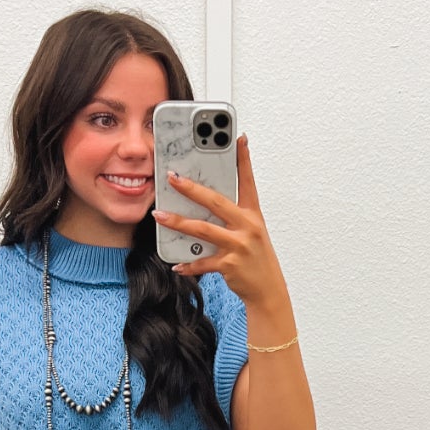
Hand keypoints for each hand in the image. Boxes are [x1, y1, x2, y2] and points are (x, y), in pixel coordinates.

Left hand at [152, 133, 289, 308]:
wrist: (268, 290)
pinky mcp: (230, 265)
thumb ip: (231, 218)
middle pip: (216, 202)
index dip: (244, 159)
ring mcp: (239, 246)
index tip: (238, 138)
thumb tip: (201, 205)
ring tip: (160, 216)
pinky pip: (203, 261)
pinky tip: (177, 264)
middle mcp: (248, 226)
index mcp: (253, 215)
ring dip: (179, 222)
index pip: (248, 181)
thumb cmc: (256, 259)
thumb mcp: (251, 233)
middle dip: (192, 189)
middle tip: (173, 178)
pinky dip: (188, 264)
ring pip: (203, 229)